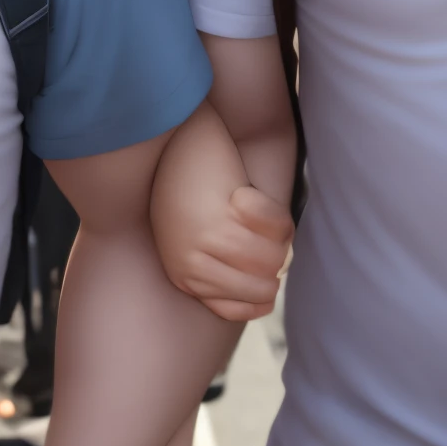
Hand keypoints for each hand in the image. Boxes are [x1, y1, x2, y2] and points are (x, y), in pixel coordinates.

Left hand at [151, 103, 291, 321]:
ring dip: (276, 235)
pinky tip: (245, 193)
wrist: (170, 137)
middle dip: (276, 261)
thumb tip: (268, 290)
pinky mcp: (221, 219)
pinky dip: (271, 213)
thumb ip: (224, 267)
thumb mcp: (195, 236)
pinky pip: (275, 231)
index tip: (265, 261)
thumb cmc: (189, 186)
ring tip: (257, 210)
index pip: (247, 308)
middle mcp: (192, 268)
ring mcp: (207, 245)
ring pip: (274, 261)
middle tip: (266, 231)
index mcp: (186, 278)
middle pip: (265, 288)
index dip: (266, 287)